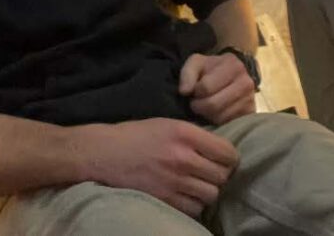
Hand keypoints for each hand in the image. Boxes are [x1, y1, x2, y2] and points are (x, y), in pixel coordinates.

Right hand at [81, 118, 238, 218]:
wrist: (104, 153)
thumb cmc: (135, 135)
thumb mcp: (167, 124)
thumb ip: (194, 135)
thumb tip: (218, 148)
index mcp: (185, 134)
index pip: (227, 152)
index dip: (229, 158)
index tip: (224, 159)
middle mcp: (183, 157)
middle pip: (222, 176)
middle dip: (219, 176)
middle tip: (210, 173)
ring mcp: (174, 181)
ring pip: (211, 195)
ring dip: (207, 191)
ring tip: (198, 185)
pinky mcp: (165, 199)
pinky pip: (194, 209)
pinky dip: (194, 204)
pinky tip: (185, 196)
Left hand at [178, 52, 255, 124]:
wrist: (230, 76)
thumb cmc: (210, 70)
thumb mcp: (196, 63)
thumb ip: (187, 74)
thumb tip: (184, 91)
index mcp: (233, 65)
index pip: (206, 87)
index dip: (195, 91)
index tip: (195, 89)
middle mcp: (246, 82)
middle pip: (213, 104)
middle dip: (199, 105)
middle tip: (197, 101)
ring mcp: (250, 99)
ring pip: (219, 117)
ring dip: (207, 114)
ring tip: (206, 105)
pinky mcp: (250, 114)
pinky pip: (227, 123)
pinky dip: (217, 120)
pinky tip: (216, 111)